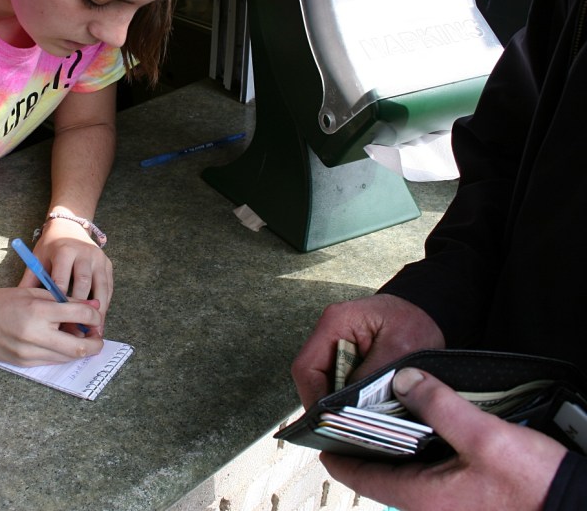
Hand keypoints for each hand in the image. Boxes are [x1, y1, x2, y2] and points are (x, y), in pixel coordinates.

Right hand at [0, 287, 103, 365]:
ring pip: (67, 357)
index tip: (96, 314)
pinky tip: (61, 343)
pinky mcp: (23, 363)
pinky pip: (51, 361)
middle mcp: (34, 334)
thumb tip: (93, 306)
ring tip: (79, 337)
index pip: (80, 314)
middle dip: (95, 343)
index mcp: (38, 310)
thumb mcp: (34, 292)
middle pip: (79, 347)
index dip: (94, 315)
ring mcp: (28, 352)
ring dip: (79, 349)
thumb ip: (64, 300)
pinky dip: (62, 354)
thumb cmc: (3, 301)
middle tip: (97, 336)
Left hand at [19, 219, 113, 334]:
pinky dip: (105, 305)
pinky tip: (100, 321)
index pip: (62, 280)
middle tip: (76, 332)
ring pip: (101, 288)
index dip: (60, 303)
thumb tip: (18, 307)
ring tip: (93, 332)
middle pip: (84, 286)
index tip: (58, 323)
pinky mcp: (108, 265)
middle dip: (80, 310)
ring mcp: (99, 259)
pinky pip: (109, 288)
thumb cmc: (50, 247)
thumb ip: (30, 281)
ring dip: (97, 311)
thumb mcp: (37, 259)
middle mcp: (84, 254)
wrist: (69, 227)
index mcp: (64, 251)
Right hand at [292, 293, 444, 407]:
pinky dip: (349, 398)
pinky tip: (363, 408)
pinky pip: (337, 383)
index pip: (306, 368)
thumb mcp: (399, 350)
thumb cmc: (414, 322)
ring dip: (339, 402)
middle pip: (312, 378)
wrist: (425, 311)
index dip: (313, 398)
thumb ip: (372, 377)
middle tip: (347, 427)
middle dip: (327, 404)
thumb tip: (350, 407)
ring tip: (358, 420)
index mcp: (335, 323)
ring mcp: (334, 345)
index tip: (328, 422)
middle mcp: (328, 333)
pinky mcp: (344, 356)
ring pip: (324, 383)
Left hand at [322, 368, 567, 510]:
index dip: (333, 448)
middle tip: (345, 407)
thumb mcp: (484, 435)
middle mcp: (424, 505)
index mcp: (419, 495)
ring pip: (399, 469)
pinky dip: (412, 448)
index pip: (356, 474)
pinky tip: (418, 424)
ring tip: (374, 408)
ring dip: (387, 442)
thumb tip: (401, 379)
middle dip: (359, 441)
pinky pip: (423, 471)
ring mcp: (442, 503)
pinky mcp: (460, 496)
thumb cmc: (532, 481)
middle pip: (375, 470)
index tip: (317, 424)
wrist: (572, 505)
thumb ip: (439, 405)